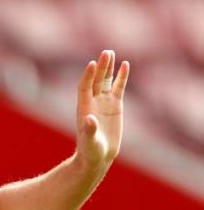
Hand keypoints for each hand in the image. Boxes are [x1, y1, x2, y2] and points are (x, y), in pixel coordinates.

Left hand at [75, 50, 128, 169]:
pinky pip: (119, 88)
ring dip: (109, 68)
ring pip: (106, 81)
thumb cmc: (90, 150)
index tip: (91, 64)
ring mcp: (104, 102)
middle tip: (106, 53)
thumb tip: (90, 120)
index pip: (84, 87)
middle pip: (96, 80)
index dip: (88, 76)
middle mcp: (93, 102)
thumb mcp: (90, 142)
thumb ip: (89, 130)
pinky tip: (125, 65)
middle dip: (101, 67)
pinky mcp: (115, 106)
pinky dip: (122, 77)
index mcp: (84, 108)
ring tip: (111, 53)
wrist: (97, 156)